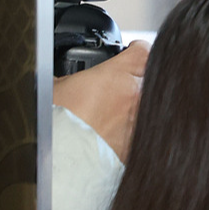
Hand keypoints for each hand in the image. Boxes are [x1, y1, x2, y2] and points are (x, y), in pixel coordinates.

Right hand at [52, 41, 147, 161]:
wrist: (66, 160)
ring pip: (152, 102)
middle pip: (152, 76)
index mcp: (119, 76)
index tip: (133, 50)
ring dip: (140, 102)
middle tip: (122, 81)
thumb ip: (70, 76)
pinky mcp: (143, 141)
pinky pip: (148, 126)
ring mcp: (144, 120)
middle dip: (139, 76)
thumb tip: (66, 76)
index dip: (137, 49)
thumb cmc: (60, 124)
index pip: (143, 51)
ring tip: (120, 106)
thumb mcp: (56, 87)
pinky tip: (120, 127)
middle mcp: (138, 96)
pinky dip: (139, 125)